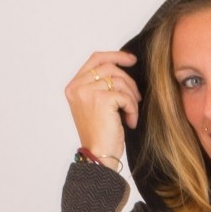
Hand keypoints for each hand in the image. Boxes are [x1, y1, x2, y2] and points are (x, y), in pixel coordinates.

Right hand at [64, 51, 140, 168]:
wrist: (98, 155)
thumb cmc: (99, 135)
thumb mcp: (94, 106)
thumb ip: (100, 86)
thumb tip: (122, 69)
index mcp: (74, 86)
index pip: (96, 59)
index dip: (115, 56)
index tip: (131, 60)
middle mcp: (78, 87)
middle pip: (110, 67)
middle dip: (128, 81)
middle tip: (136, 98)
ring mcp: (88, 92)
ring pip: (119, 81)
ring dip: (131, 97)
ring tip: (131, 114)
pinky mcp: (101, 100)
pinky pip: (125, 96)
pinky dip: (132, 108)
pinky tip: (130, 121)